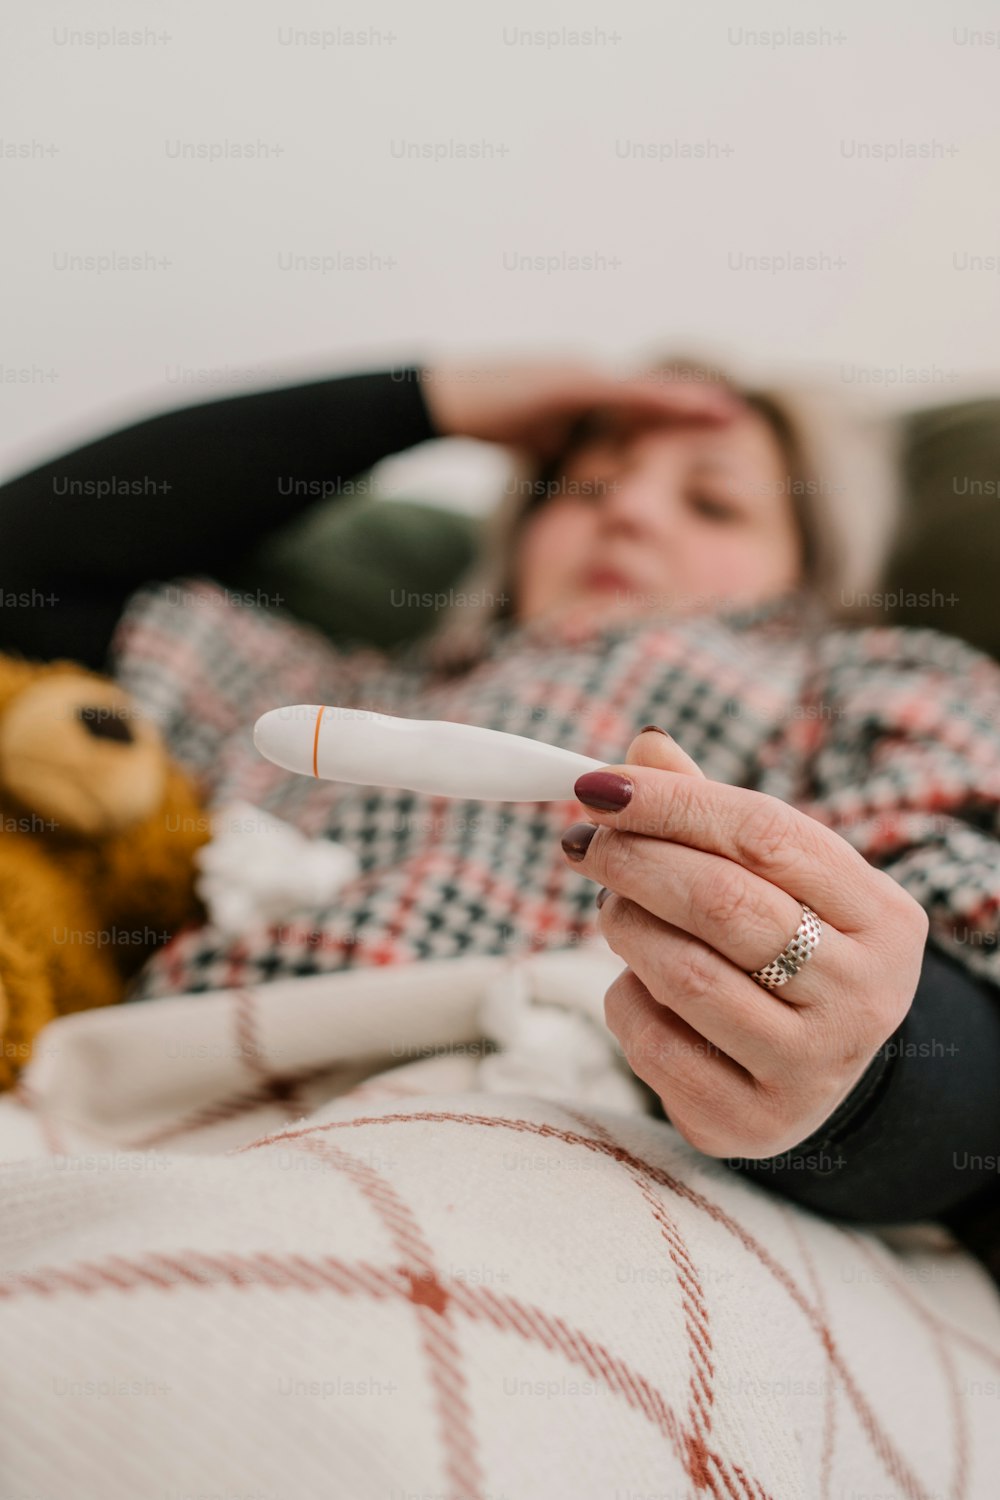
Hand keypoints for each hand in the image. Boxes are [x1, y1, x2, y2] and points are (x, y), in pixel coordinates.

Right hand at [421, 360, 741, 460]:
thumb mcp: (535, 440)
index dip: (678, 415)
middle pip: (653, 393)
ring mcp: (581, 373)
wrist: (444, 398)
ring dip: (687, 401)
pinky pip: (621, 393)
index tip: (714, 425)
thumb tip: (581, 476)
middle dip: (695, 404)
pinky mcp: (569, 381)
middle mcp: (590, 375)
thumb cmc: (485, 419)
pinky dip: (654, 401)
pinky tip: (682, 408)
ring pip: (646, 390)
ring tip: (725, 410)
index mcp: (585, 391)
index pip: (640, 406)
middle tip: (736, 414)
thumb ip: (563, 448)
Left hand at [558, 729, 928, 1158]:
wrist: (814, 1072)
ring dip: (623, 926)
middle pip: (723, 903)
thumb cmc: (790, 949)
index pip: (766, 834)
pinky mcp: (751, 1122)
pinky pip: (653, 1041)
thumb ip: (713, 815)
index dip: (673, 803)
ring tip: (612, 906)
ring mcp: (811, 1067)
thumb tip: (643, 749)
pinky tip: (636, 980)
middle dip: (634, 861)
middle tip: (584, 843)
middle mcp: (863, 995)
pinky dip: (624, 996)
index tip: (600, 785)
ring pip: (683, 974)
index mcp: (882, 917)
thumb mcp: (780, 880)